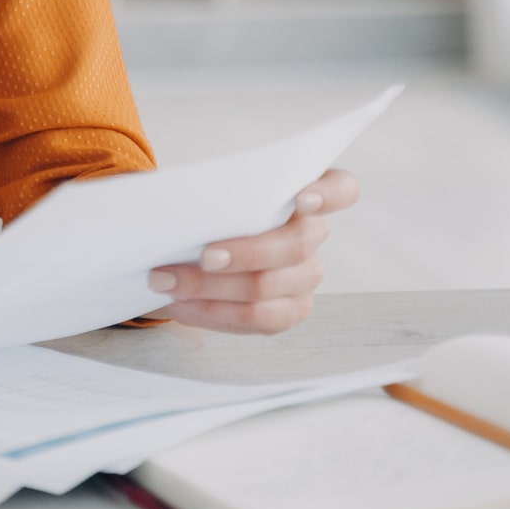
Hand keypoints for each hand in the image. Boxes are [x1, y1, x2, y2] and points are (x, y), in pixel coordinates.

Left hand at [143, 168, 358, 334]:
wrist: (190, 246)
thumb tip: (188, 204)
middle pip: (295, 245)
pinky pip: (256, 319)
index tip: (300, 198)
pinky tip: (181, 302)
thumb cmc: (208, 209)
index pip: (342, 189)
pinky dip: (212, 310)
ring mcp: (305, 276)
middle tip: (203, 255)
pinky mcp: (289, 310)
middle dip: (246, 253)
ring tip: (167, 280)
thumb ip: (216, 191)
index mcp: (305, 192)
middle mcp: (313, 235)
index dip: (328, 194)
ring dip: (211, 287)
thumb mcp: (212, 191)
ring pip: (267, 287)